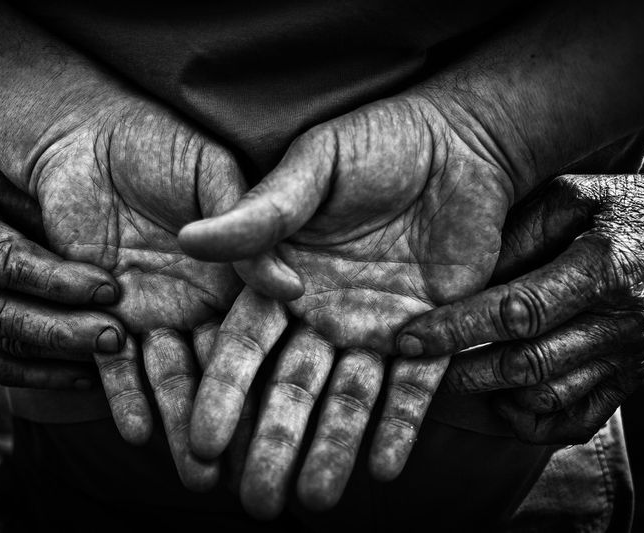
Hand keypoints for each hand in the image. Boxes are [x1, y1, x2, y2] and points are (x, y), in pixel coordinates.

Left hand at [0, 90, 266, 489]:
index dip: (280, 380)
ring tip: (195, 475)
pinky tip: (138, 432)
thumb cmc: (161, 144)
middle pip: (225, 373)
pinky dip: (125, 395)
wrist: (86, 135)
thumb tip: (294, 291)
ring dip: (182, 424)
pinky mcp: (105, 314)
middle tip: (254, 484)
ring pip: (173, 377)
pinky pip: (114, 363)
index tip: (299, 429)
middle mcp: (202, 303)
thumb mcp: (216, 175)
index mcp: (237, 273)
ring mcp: (155, 313)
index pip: (265, 336)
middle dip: (238, 426)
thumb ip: (254, 228)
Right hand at [0, 139, 120, 389]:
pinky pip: (4, 368)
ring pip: (4, 347)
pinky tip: (93, 377)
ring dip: (61, 358)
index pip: (3, 261)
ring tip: (114, 361)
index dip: (57, 280)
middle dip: (63, 330)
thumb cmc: (0, 168)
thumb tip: (96, 209)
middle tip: (117, 335)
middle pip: (2, 314)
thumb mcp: (14, 163)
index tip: (111, 288)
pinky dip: (48, 377)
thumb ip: (44, 188)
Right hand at [179, 91, 524, 513]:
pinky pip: (414, 386)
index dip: (224, 392)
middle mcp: (324, 314)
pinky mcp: (432, 332)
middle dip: (273, 443)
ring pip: (349, 398)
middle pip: (292, 388)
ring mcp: (377, 327)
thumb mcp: (311, 167)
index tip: (201, 441)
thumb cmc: (374, 143)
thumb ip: (260, 211)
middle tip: (255, 503)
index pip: (245, 345)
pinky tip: (384, 468)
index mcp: (285, 278)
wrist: (456, 142)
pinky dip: (399, 425)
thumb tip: (187, 240)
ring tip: (318, 500)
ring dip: (334, 449)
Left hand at [403, 148, 643, 443]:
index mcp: (602, 269)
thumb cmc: (617, 205)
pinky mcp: (632, 379)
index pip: (517, 313)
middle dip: (462, 372)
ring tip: (449, 381)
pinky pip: (577, 422)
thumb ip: (514, 235)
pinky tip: (500, 401)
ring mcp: (630, 357)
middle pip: (528, 367)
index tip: (408, 339)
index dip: (458, 329)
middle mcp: (620, 322)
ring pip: (549, 400)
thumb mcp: (567, 197)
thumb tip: (457, 279)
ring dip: (490, 398)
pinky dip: (532, 422)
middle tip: (414, 369)